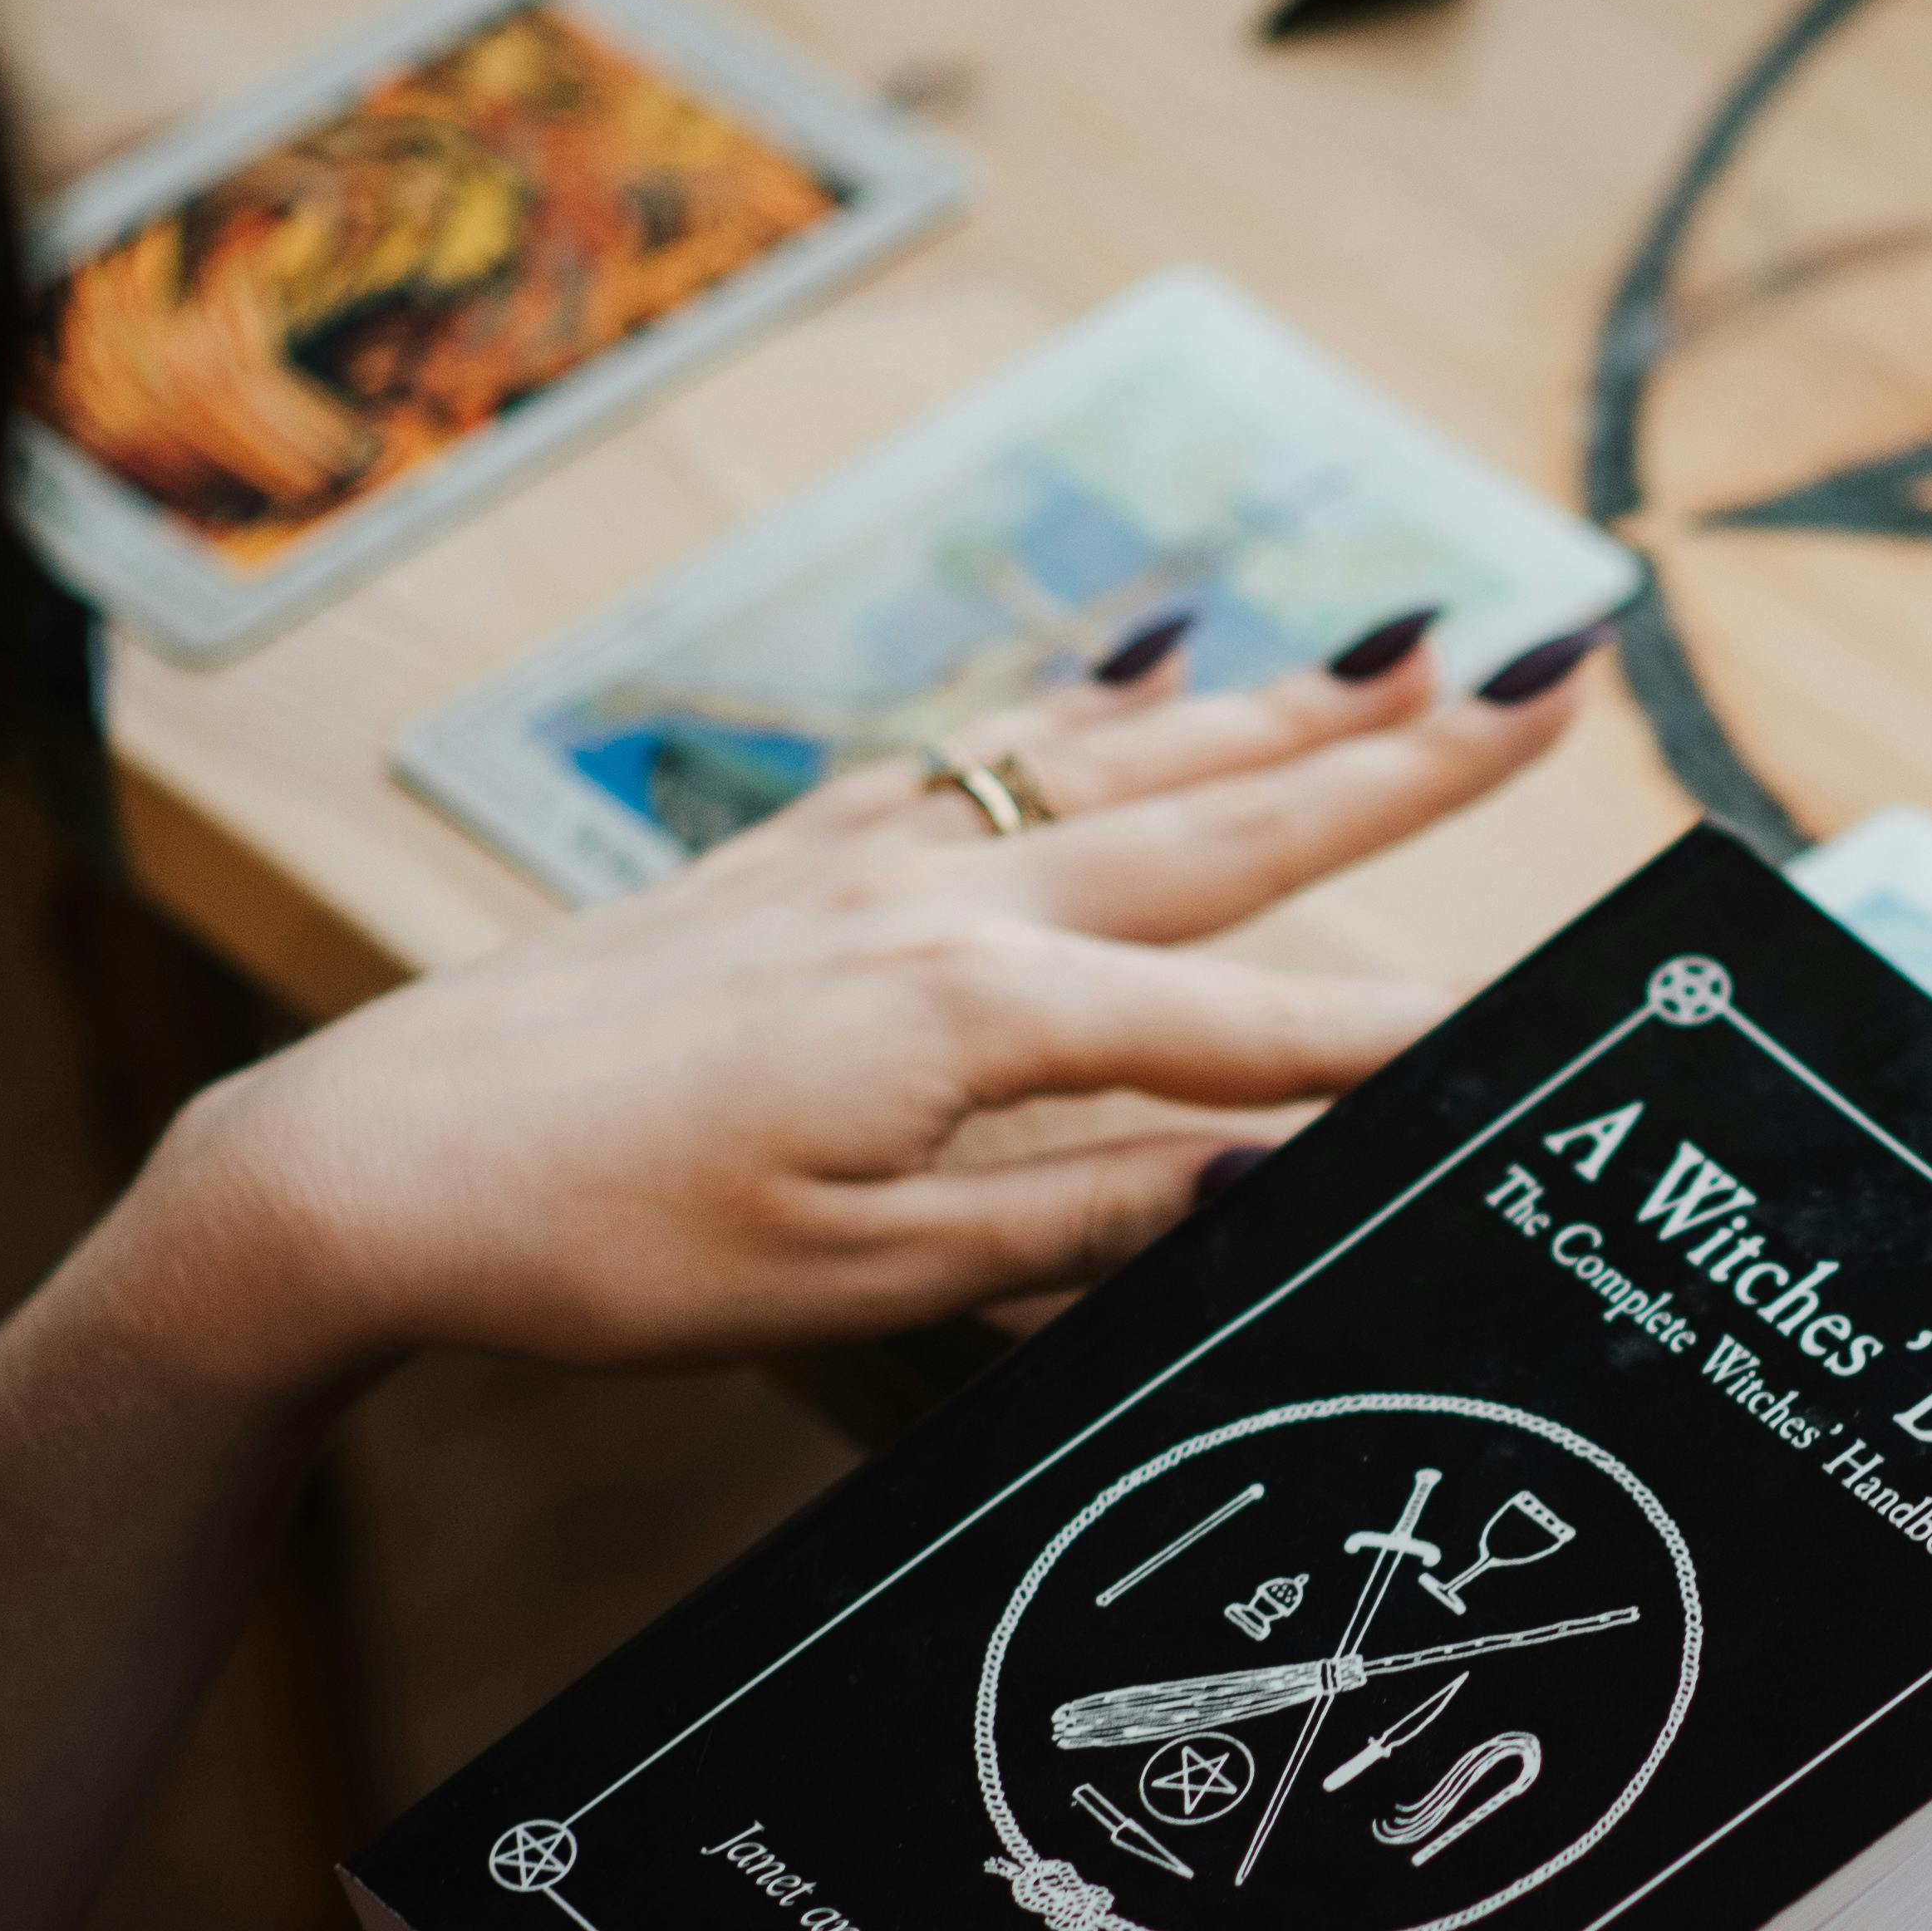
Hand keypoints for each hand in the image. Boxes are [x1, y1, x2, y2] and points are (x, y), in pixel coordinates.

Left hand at [118, 618, 1601, 1393]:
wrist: (372, 1162)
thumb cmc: (601, 1252)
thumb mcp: (854, 1280)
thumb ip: (1070, 1223)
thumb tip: (1251, 1182)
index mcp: (971, 1016)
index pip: (1247, 1026)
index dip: (1402, 1036)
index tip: (1542, 1021)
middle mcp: (941, 898)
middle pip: (1225, 821)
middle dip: (1408, 763)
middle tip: (1559, 688)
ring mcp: (868, 854)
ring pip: (1122, 758)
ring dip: (1280, 706)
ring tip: (1417, 650)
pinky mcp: (800, 851)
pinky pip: (992, 749)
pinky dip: (1095, 702)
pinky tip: (1158, 662)